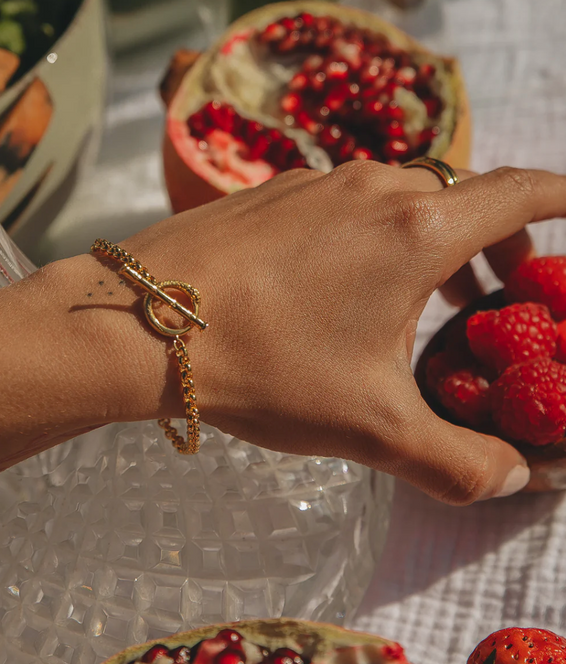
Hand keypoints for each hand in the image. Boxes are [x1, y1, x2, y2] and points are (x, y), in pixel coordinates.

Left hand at [121, 162, 565, 504]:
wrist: (141, 322)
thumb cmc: (263, 366)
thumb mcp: (371, 428)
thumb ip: (457, 462)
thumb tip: (512, 481)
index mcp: (417, 230)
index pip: (522, 192)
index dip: (563, 200)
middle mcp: (373, 186)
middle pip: (461, 199)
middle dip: (493, 242)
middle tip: (494, 296)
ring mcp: (315, 182)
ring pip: (398, 199)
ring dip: (425, 240)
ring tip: (419, 296)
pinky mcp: (270, 192)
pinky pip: (341, 203)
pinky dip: (367, 233)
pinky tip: (335, 284)